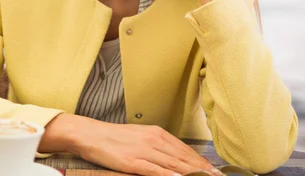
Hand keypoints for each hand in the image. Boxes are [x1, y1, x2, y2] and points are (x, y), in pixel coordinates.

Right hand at [75, 119, 214, 175]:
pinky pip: (155, 170)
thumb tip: (174, 158)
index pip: (184, 149)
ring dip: (191, 173)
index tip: (214, 171)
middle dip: (201, 169)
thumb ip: (157, 146)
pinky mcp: (133, 162)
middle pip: (183, 157)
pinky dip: (169, 175)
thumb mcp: (139, 137)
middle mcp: (153, 140)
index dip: (200, 161)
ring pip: (174, 164)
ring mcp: (144, 151)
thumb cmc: (113, 138)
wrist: (91, 134)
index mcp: (156, 133)